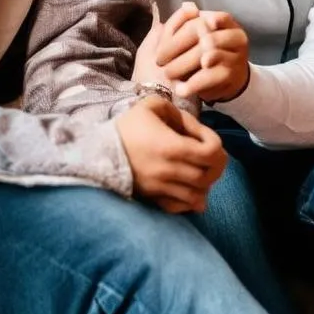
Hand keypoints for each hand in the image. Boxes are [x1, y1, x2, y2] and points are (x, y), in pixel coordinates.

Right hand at [115, 96, 226, 212]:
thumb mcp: (151, 106)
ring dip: (205, 184)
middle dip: (216, 165)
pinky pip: (180, 207)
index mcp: (172, 147)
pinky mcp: (153, 199)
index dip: (216, 143)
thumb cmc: (127, 127)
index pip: (212, 152)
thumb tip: (193, 127)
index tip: (204, 136)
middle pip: (209, 176)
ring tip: (200, 171)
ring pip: (198, 195)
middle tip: (208, 155)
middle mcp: (169, 171)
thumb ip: (177, 111)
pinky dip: (191, 201)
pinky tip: (191, 189)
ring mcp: (161, 189)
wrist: (98, 153)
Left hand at [155, 1, 249, 104]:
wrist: (225, 79)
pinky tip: (180, 89)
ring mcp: (235, 58)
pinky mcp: (230, 77)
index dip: (206, 21)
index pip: (218, 18)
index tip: (192, 25)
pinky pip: (211, 78)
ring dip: (184, 65)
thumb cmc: (204, 51)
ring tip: (168, 73)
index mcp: (227, 24)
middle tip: (159, 59)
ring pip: (210, 57)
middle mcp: (235, 39)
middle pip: (210, 38)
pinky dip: (193, 84)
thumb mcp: (194, 34)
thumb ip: (187, 20)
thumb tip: (188, 6)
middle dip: (180, 47)